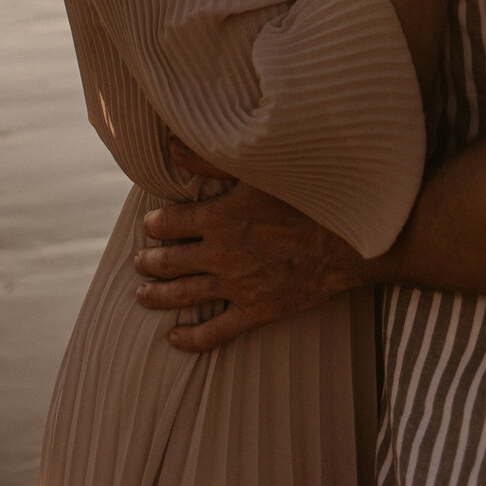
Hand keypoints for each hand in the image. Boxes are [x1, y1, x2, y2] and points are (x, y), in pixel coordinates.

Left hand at [134, 144, 365, 350]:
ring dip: (159, 297)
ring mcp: (236, 287)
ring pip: (184, 296)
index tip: (149, 224)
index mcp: (219, 218)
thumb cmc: (305, 196)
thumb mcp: (256, 170)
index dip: (155, 224)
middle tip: (138, 262)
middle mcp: (220, 255)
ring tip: (142, 295)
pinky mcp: (255, 311)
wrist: (346, 240)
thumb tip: (171, 146)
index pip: (170, 223)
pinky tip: (174, 339)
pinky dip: (191, 338)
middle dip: (150, 262)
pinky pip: (215, 332)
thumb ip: (210, 160)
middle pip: (171, 262)